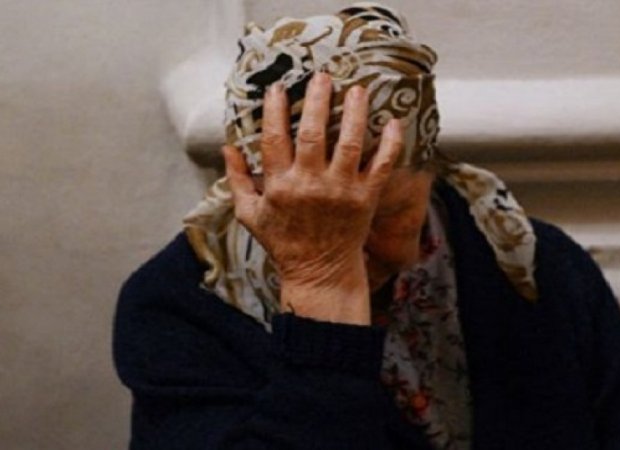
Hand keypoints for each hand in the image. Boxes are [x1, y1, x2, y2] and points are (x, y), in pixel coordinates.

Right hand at [224, 72, 403, 324]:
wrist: (320, 272)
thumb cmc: (284, 242)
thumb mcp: (250, 215)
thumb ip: (239, 180)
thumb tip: (228, 147)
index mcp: (280, 186)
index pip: (274, 139)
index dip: (275, 111)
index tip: (278, 88)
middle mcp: (310, 184)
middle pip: (313, 134)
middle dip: (318, 101)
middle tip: (323, 77)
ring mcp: (341, 191)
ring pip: (350, 143)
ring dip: (354, 113)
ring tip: (357, 90)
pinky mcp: (365, 198)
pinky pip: (380, 166)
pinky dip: (389, 144)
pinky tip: (392, 122)